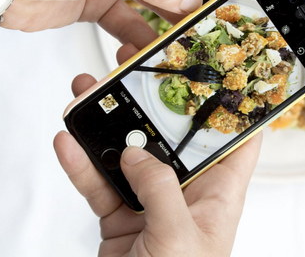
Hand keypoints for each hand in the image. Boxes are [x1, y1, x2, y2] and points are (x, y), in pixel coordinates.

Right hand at [54, 44, 261, 256]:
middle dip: (150, 102)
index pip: (237, 142)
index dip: (234, 107)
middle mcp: (186, 192)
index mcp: (218, 194)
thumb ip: (160, 190)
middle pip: (171, 137)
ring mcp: (151, 201)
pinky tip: (67, 142)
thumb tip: (137, 155)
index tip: (219, 71)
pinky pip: (99, 184)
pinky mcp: (120, 216)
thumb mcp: (179, 238)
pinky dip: (81, 164)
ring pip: (128, 154)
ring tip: (86, 93)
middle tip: (131, 68)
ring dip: (106, 125)